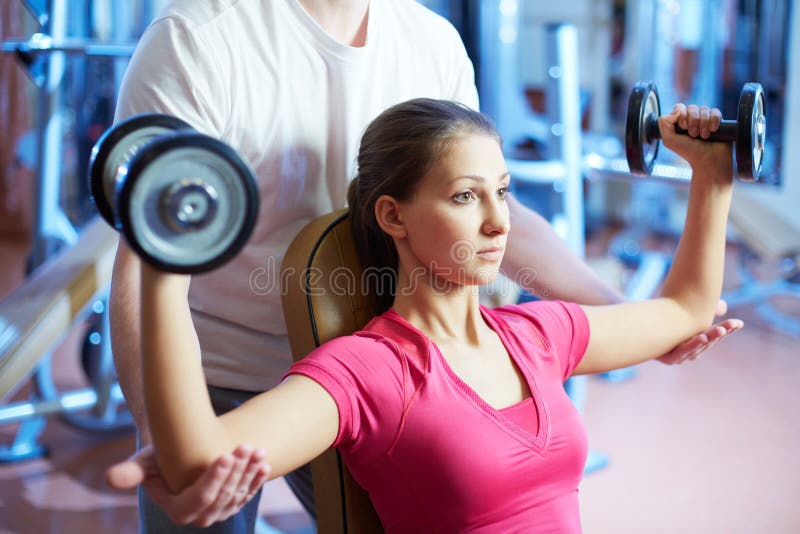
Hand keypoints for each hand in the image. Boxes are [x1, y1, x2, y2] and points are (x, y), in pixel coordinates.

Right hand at [106, 444, 270, 526]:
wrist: (182, 455)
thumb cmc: (160, 457)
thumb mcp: (145, 462)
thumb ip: (131, 473)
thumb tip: (110, 478)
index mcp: (179, 511)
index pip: (200, 497)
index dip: (214, 479)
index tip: (225, 455)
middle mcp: (201, 517)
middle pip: (223, 494)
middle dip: (237, 470)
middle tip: (245, 446)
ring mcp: (220, 512)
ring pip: (238, 492)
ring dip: (249, 471)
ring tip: (256, 449)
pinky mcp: (233, 503)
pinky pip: (248, 492)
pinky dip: (257, 478)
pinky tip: (264, 461)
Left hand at [656, 300, 743, 364]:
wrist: (636, 327)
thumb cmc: (662, 316)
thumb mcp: (684, 309)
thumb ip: (703, 309)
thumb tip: (723, 305)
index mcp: (697, 340)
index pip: (716, 335)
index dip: (728, 330)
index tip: (739, 323)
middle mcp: (690, 350)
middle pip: (708, 343)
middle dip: (719, 334)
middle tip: (729, 325)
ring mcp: (679, 356)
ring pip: (697, 349)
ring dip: (709, 339)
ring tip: (719, 330)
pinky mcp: (667, 359)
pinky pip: (681, 353)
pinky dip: (691, 345)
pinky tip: (700, 336)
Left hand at [659, 103, 732, 178]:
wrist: (708, 160)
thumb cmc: (689, 152)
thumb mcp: (669, 140)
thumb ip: (664, 124)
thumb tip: (677, 110)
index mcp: (680, 122)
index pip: (679, 107)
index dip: (681, 116)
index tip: (683, 129)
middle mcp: (692, 119)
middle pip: (692, 108)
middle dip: (693, 121)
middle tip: (693, 135)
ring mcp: (705, 119)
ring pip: (704, 109)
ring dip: (703, 123)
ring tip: (704, 136)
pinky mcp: (718, 121)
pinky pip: (716, 112)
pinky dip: (714, 121)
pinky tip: (713, 131)